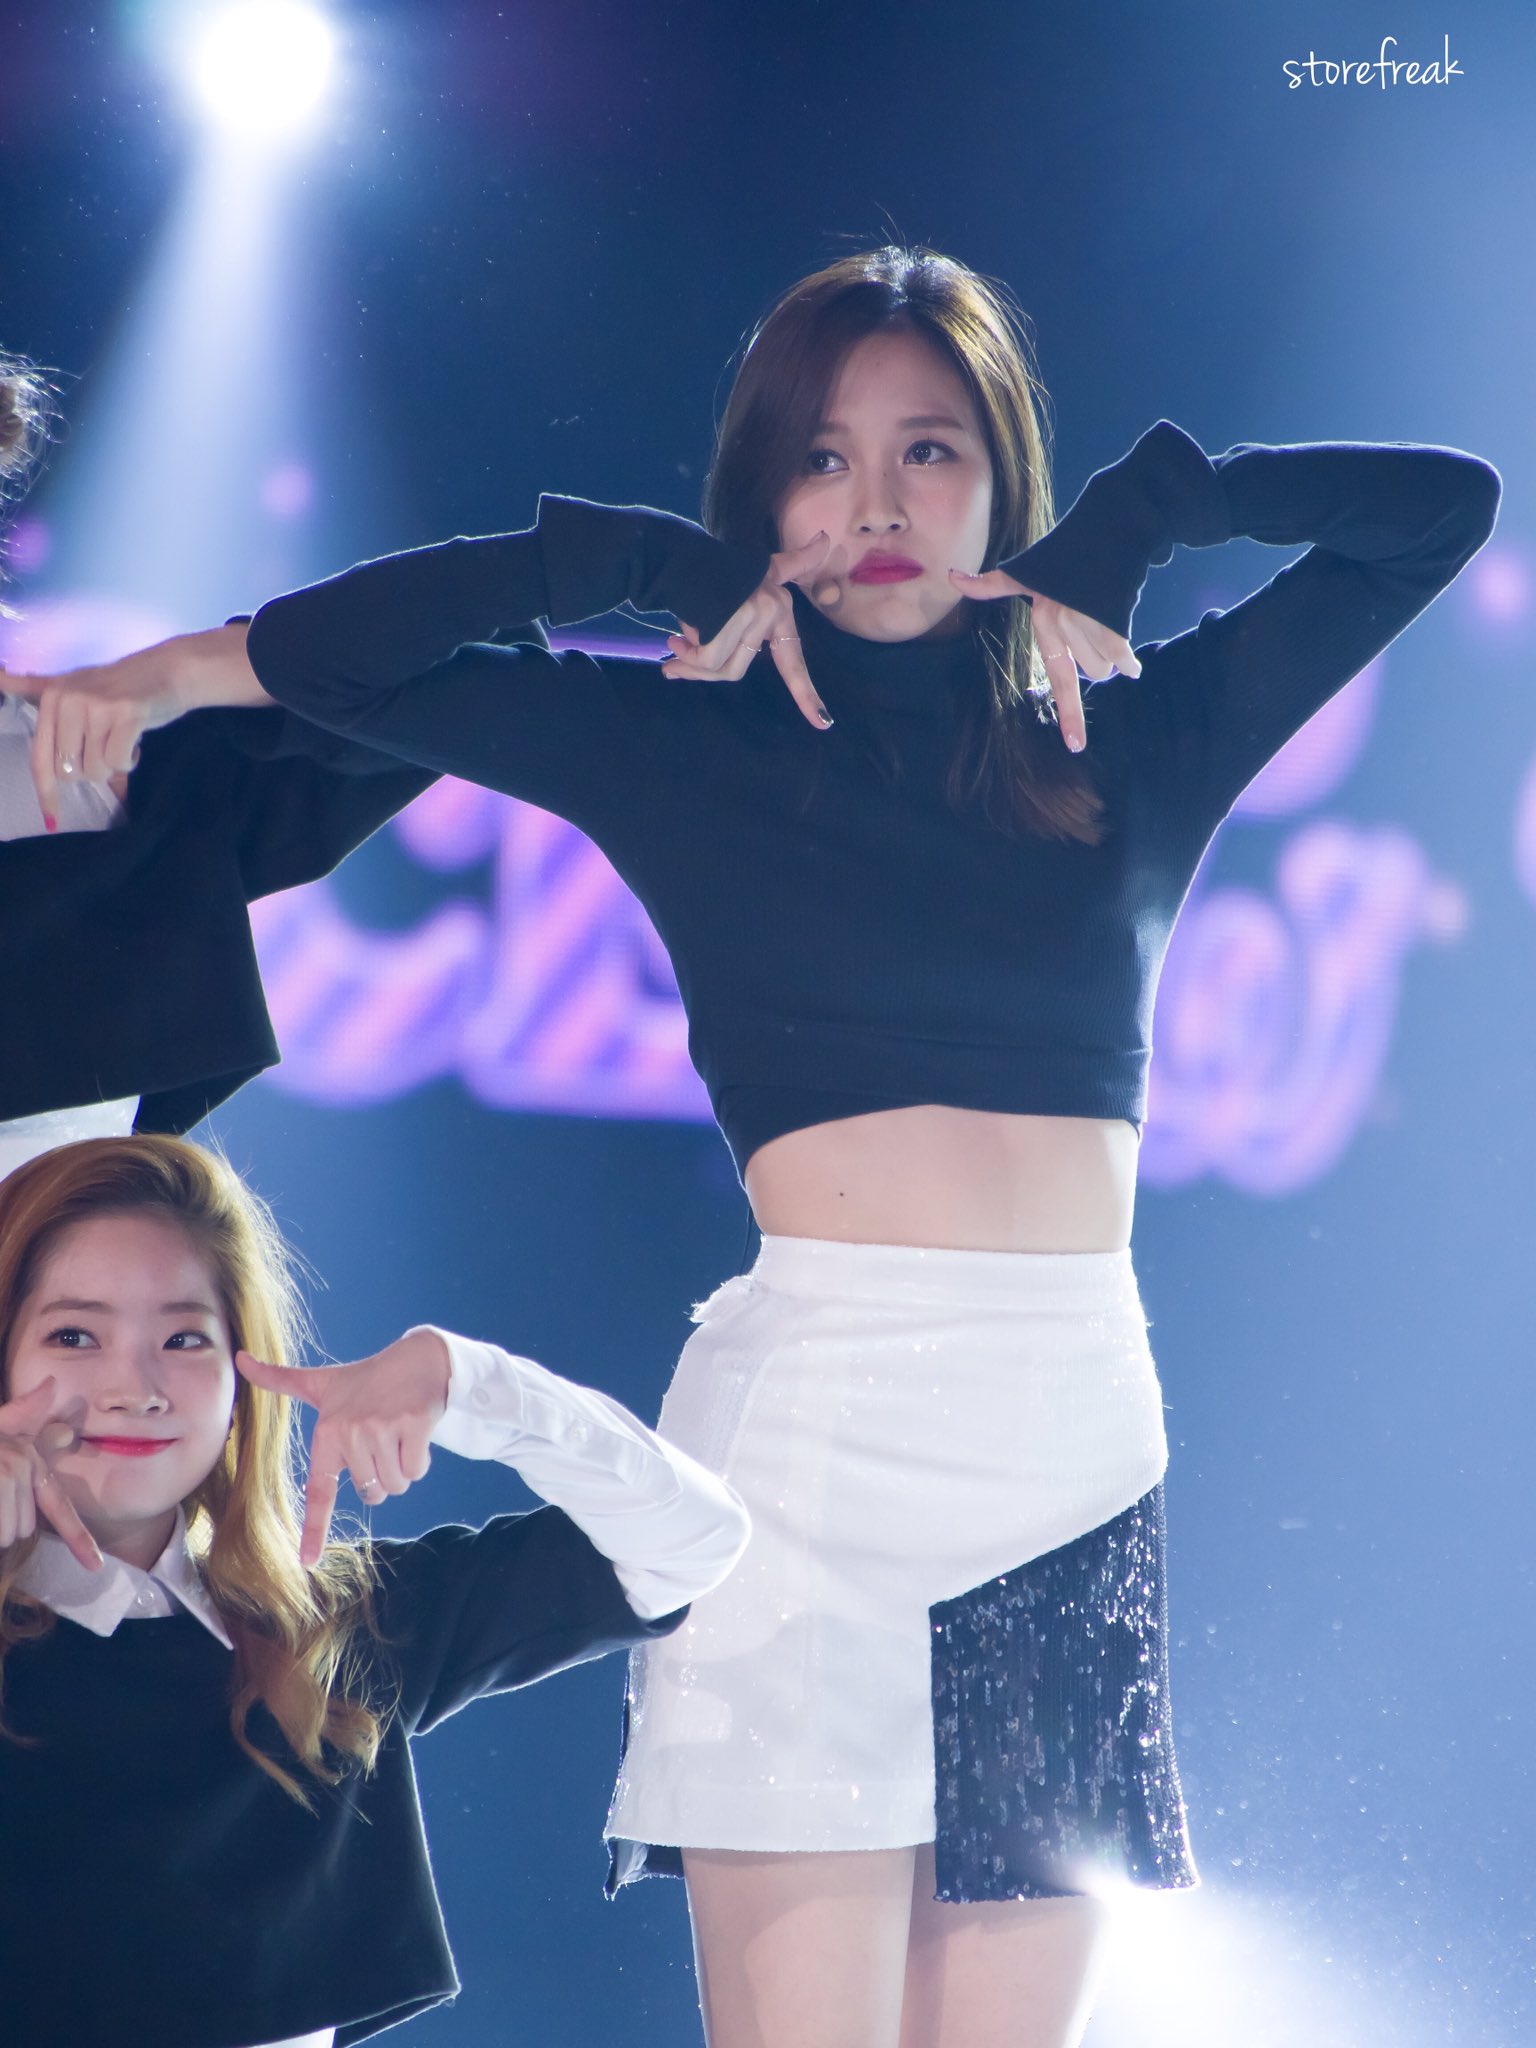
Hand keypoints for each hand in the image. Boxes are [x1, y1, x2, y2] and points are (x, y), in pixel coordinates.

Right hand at [0, 1377, 103, 1570]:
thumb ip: (21, 1417)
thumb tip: (51, 1386)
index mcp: (27, 1457)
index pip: (58, 1504)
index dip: (81, 1539)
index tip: (97, 1566)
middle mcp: (19, 1465)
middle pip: (23, 1528)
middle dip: (2, 1523)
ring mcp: (3, 1475)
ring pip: (6, 1533)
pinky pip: (0, 1530)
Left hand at [6, 624, 266, 826]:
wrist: (170, 669)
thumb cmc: (120, 684)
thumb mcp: (72, 683)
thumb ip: (32, 685)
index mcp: (52, 697)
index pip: (41, 758)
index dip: (46, 794)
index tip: (52, 821)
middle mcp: (69, 700)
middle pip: (71, 772)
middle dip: (93, 769)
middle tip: (107, 745)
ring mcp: (97, 707)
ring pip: (97, 770)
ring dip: (115, 765)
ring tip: (123, 739)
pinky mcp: (126, 714)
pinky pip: (120, 762)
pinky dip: (131, 760)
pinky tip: (137, 740)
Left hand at [237, 1328, 452, 1566]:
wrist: (418, 1358)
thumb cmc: (366, 1378)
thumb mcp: (322, 1382)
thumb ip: (280, 1378)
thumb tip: (241, 1358)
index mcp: (328, 1432)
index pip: (319, 1490)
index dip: (314, 1529)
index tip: (307, 1562)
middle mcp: (352, 1433)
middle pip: (372, 1492)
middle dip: (382, 1475)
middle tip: (383, 1439)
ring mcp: (383, 1429)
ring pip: (396, 1485)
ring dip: (402, 1468)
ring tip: (398, 1434)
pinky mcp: (413, 1425)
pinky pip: (416, 1470)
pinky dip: (420, 1459)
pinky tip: (416, 1431)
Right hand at [660, 532, 834, 729]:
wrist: (678, 553)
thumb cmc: (713, 570)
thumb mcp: (754, 573)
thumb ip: (792, 564)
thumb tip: (825, 539)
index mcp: (779, 611)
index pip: (794, 662)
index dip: (806, 695)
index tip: (824, 724)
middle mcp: (772, 611)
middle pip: (738, 669)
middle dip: (701, 672)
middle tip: (675, 665)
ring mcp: (754, 613)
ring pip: (722, 667)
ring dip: (691, 665)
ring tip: (673, 646)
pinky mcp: (730, 615)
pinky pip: (707, 659)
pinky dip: (687, 657)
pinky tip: (674, 640)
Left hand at [948, 568, 1140, 754]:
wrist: (1103, 531)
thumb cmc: (1061, 554)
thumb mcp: (1021, 570)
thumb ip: (989, 583)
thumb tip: (952, 576)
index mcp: (1045, 625)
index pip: (1057, 679)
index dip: (1068, 715)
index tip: (1075, 746)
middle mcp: (1067, 629)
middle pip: (1089, 675)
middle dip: (1097, 666)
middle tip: (1094, 639)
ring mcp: (1092, 625)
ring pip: (1106, 666)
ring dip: (1111, 658)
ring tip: (1105, 630)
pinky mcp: (1115, 619)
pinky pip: (1124, 654)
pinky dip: (1130, 661)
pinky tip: (1132, 665)